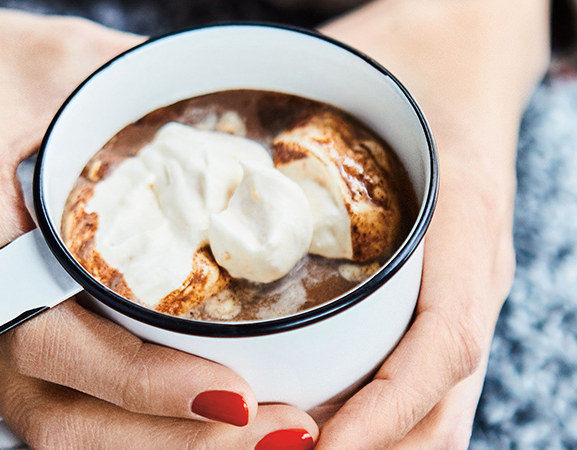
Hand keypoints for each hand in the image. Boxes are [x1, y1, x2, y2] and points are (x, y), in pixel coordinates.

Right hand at [0, 1, 317, 447]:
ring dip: (156, 445)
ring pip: (56, 425)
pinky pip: (57, 399)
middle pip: (59, 416)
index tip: (236, 396)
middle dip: (172, 442)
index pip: (53, 338)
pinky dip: (127, 423)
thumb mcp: (47, 58)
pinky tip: (190, 420)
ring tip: (254, 437)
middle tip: (278, 433)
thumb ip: (134, 87)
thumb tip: (230, 109)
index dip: (145, 383)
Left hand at [316, 0, 549, 447]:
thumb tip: (212, 201)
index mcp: (466, 221)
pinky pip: (424, 382)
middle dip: (373, 447)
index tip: (318, 444)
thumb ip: (302, 146)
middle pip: (445, 405)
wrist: (459, 55)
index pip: (447, 342)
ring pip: (438, 409)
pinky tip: (322, 424)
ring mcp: (464, 293)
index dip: (386, 409)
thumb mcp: (360, 96)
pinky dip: (379, 421)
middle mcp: (473, 274)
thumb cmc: (407, 72)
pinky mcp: (445, 297)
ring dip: (376, 445)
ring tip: (294, 448)